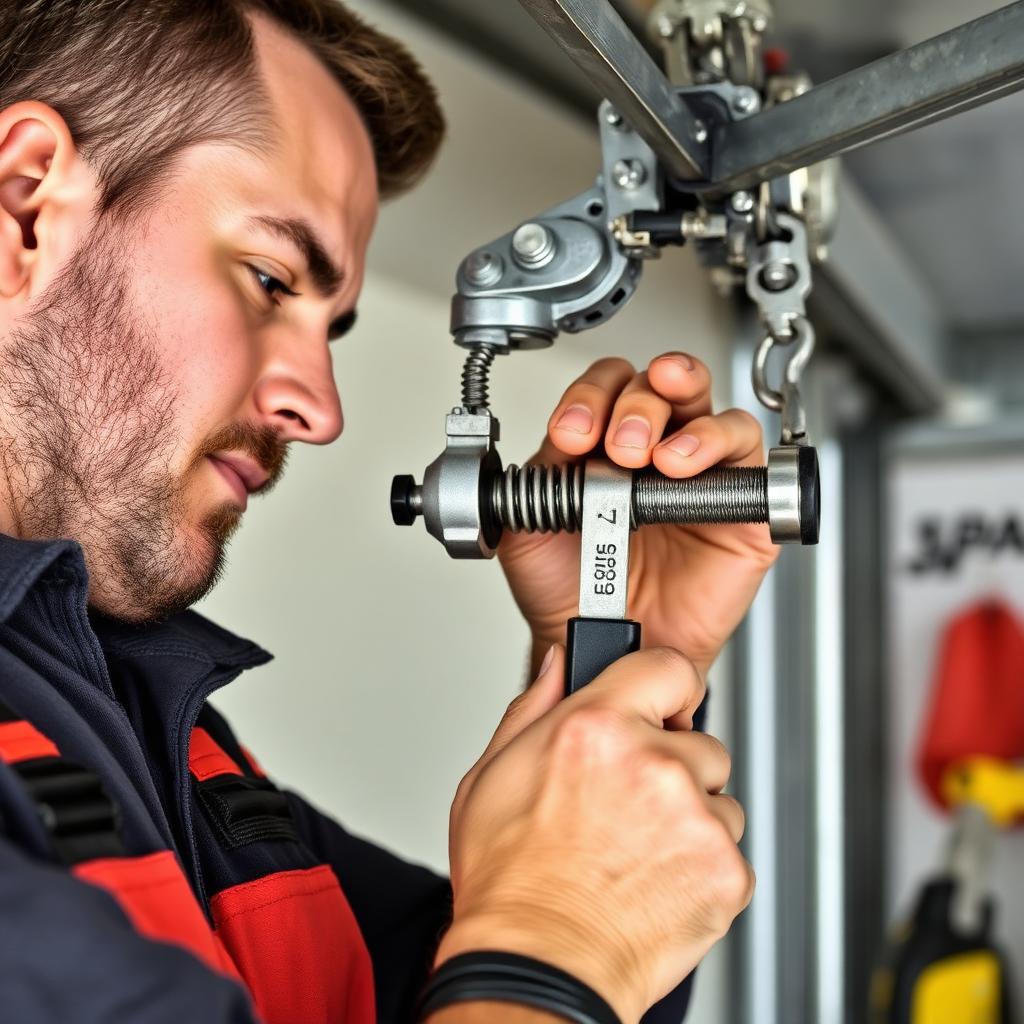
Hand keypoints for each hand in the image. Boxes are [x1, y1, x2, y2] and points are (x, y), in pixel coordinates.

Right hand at [438, 646, 753, 1023]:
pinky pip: (730, 850)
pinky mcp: (726, 869)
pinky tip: (656, 880)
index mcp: (595, 727)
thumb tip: (562, 663)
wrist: (540, 967)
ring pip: (719, 798)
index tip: (661, 705)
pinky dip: (703, 866)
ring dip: (690, 818)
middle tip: (630, 804)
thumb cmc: (509, 881)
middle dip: (672, 767)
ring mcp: (695, 817)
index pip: (667, 667)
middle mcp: (652, 763)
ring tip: (638, 851)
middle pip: (698, 741)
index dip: (664, 687)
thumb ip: (536, 704)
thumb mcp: (491, 774)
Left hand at [499, 354, 777, 673]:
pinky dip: (716, 442)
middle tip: (619, 447)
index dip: (589, 398)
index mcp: (601, 445)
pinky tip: (684, 465)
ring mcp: (699, 472)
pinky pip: (746, 451)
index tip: (572, 433)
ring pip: (704, 403)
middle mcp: (653, 449)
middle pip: (656, 386)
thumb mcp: (531, 527)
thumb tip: (561, 438)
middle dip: (634, 406)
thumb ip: (538, 477)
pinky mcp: (742, 504)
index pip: (605, 388)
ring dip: (677, 414)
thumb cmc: (571, 591)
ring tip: (656, 457)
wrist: (603, 647)